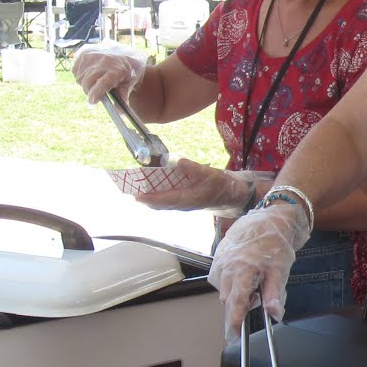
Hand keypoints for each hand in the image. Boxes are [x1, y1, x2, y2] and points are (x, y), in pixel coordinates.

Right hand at [72, 41, 147, 104]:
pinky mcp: (84, 51)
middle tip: (96, 94)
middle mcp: (103, 60)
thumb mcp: (130, 84)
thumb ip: (123, 97)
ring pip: (79, 77)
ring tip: (95, 81)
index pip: (102, 84)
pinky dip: (79, 74)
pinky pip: (74, 69)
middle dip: (90, 91)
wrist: (128, 52)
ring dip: (85, 83)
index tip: (92, 102)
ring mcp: (92, 54)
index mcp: (116, 69)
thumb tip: (119, 113)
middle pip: (87, 82)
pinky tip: (89, 73)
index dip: (95, 94)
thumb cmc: (130, 71)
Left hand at [134, 158, 266, 214]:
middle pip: (160, 204)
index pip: (165, 199)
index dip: (150, 198)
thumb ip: (195, 169)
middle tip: (131, 192)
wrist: (234, 196)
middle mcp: (184, 204)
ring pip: (163, 204)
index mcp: (189, 199)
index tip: (136, 195)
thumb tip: (178, 161)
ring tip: (138, 191)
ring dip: (151, 199)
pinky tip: (154, 190)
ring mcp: (185, 204)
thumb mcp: (212, 174)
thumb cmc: (224, 186)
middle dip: (146, 199)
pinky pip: (168, 201)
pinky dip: (158, 197)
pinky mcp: (186, 201)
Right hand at [207, 200, 311, 339]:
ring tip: (255, 278)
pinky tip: (245, 272)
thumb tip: (275, 314)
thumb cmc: (275, 242)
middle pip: (229, 299)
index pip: (236, 302)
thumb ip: (275, 293)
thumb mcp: (280, 269)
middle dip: (243, 303)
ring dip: (237, 292)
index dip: (235, 320)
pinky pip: (220, 278)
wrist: (268, 217)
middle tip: (260, 294)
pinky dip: (232, 281)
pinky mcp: (216, 258)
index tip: (234, 334)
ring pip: (224, 289)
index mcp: (242, 270)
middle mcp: (225, 267)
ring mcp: (219, 262)